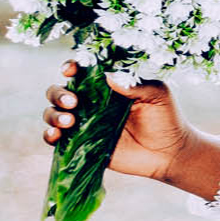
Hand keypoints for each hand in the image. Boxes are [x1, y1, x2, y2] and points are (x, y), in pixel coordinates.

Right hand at [42, 60, 193, 185]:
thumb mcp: (158, 94)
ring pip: (53, 113)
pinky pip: (57, 140)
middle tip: (73, 102)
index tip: (70, 70)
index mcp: (107, 85)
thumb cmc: (166, 118)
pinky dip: (49, 136)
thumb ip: (135, 84)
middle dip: (58, 94)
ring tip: (69, 121)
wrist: (170, 153)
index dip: (71, 67)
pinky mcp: (82, 146)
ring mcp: (84, 125)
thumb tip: (108, 76)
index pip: (81, 72)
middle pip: (59, 91)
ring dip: (53, 114)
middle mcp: (91, 103)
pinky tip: (56, 136)